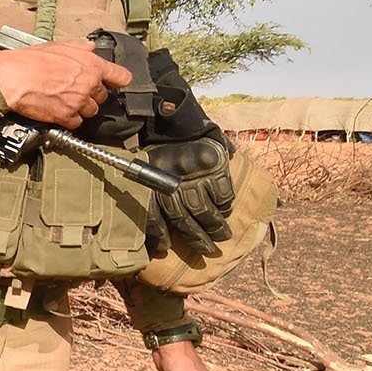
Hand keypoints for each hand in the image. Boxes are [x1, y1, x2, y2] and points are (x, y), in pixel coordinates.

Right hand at [0, 43, 133, 127]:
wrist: (13, 78)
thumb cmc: (30, 61)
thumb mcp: (58, 46)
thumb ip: (80, 48)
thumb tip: (90, 47)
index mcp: (92, 65)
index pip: (122, 77)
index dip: (118, 80)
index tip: (115, 82)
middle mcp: (89, 84)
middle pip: (103, 96)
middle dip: (91, 95)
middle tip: (75, 91)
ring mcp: (79, 102)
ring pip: (90, 111)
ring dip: (80, 108)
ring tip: (64, 101)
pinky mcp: (66, 117)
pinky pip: (76, 123)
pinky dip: (68, 119)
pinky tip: (58, 110)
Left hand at [140, 136, 235, 254]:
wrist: (172, 119)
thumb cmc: (158, 151)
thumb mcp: (145, 167)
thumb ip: (148, 194)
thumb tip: (148, 225)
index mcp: (149, 185)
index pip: (153, 218)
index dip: (159, 235)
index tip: (165, 248)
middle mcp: (170, 183)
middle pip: (183, 219)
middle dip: (196, 238)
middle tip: (208, 251)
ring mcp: (192, 175)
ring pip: (204, 210)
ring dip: (215, 226)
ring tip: (223, 236)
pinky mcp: (212, 165)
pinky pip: (221, 192)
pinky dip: (225, 203)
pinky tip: (226, 210)